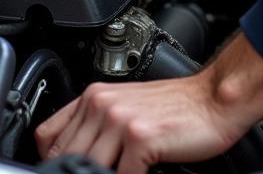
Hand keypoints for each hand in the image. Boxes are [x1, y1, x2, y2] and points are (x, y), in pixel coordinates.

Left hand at [34, 33, 262, 173]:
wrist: (215, 98)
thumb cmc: (177, 107)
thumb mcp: (126, 107)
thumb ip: (97, 127)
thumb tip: (75, 159)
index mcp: (95, 96)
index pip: (47, 137)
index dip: (53, 162)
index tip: (67, 171)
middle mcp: (102, 104)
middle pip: (65, 156)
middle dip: (78, 172)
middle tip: (100, 173)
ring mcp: (120, 120)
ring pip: (88, 167)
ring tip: (120, 172)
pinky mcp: (140, 138)